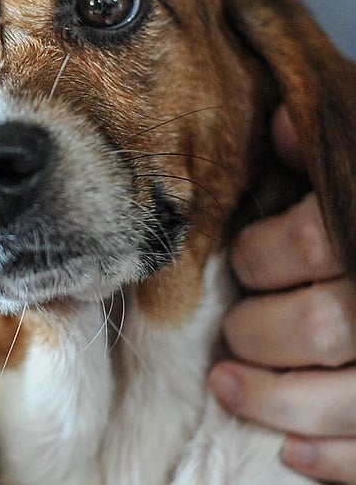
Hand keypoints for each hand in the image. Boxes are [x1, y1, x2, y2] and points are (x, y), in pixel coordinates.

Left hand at [210, 106, 355, 482]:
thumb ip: (330, 155)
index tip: (244, 261)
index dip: (262, 253)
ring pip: (347, 396)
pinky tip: (292, 453)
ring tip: (227, 385)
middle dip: (258, 330)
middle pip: (323, 324)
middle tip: (233, 328)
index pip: (313, 240)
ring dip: (274, 398)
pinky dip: (336, 460)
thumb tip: (278, 121)